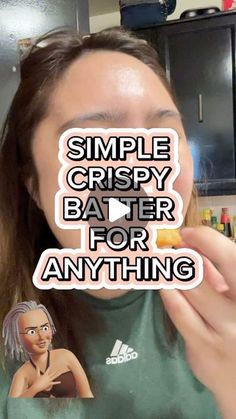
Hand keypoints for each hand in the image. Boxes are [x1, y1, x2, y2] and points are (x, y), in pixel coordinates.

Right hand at [33, 365, 61, 393]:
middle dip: (56, 370)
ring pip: (54, 377)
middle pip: (53, 373)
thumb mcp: (37, 375)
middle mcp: (48, 377)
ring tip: (60, 373)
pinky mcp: (49, 384)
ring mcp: (49, 380)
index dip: (51, 366)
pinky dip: (57, 382)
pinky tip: (60, 382)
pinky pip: (54, 383)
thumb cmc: (36, 381)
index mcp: (45, 374)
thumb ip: (37, 370)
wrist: (37, 387)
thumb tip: (37, 366)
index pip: (48, 369)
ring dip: (58, 375)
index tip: (53, 363)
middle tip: (59, 368)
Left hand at [160, 226, 235, 417]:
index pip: (232, 258)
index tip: (188, 233)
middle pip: (205, 276)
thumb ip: (218, 275)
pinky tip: (164, 285)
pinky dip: (169, 295)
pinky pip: (180, 315)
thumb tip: (192, 248)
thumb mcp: (234, 297)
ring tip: (161, 264)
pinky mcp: (205, 349)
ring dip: (170, 274)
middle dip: (181, 256)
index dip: (207, 240)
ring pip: (187, 294)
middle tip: (167, 247)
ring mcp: (224, 333)